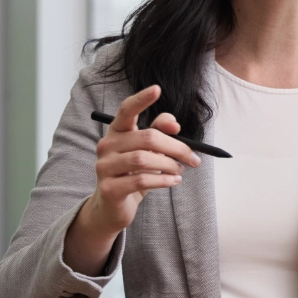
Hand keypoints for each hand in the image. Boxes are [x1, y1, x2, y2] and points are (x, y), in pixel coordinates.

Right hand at [63, 85, 200, 274]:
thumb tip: (174, 124)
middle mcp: (107, 145)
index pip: (126, 110)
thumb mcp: (149, 152)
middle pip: (147, 137)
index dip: (141, 99)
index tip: (157, 89)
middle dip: (176, 147)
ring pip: (144, 159)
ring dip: (169, 165)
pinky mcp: (109, 188)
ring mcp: (104, 167)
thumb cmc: (133, 174)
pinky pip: (141, 180)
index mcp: (117, 132)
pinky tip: (174, 181)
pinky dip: (163, 181)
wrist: (112, 207)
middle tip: (193, 158)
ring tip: (181, 170)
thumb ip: (160, 132)